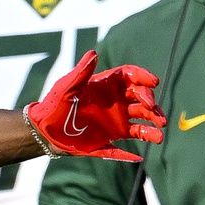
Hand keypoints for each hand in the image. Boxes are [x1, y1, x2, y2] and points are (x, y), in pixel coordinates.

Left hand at [26, 50, 165, 160]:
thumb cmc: (54, 106)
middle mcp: (116, 102)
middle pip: (141, 98)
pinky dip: (138, 146)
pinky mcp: (112, 137)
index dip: (143, 77)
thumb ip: (81, 72)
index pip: (131, 77)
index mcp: (107, 86)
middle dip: (151, 103)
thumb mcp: (67, 88)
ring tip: (159, 134)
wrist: (45, 131)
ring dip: (152, 125)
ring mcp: (116, 120)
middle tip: (152, 110)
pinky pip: (129, 142)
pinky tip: (144, 151)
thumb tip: (93, 53)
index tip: (153, 82)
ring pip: (142, 120)